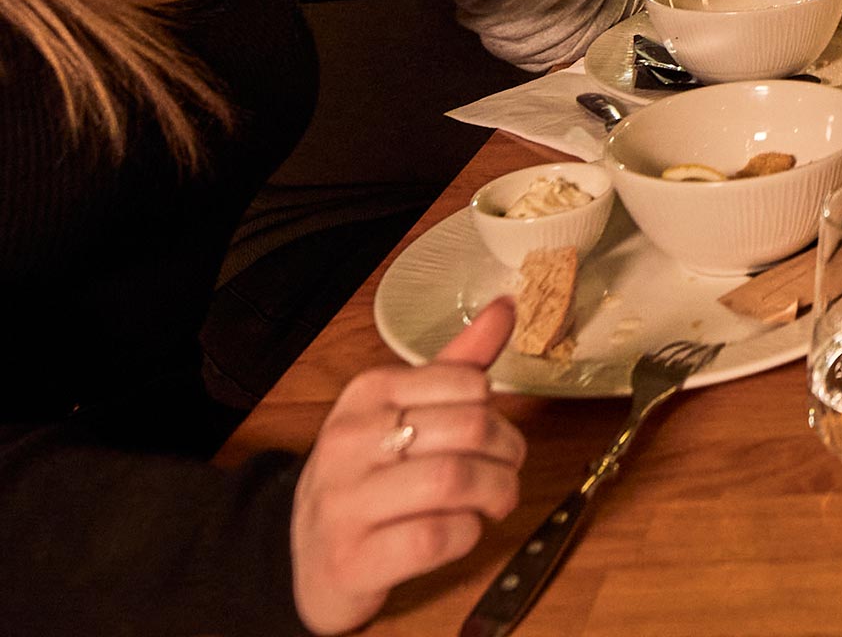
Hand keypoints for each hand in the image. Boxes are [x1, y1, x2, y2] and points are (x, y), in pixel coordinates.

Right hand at [291, 297, 524, 634]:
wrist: (306, 560)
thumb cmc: (368, 477)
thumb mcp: (404, 413)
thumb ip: (457, 365)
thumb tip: (506, 305)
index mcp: (367, 393)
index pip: (466, 383)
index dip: (499, 411)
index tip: (499, 434)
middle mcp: (350, 440)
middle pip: (467, 430)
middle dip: (507, 453)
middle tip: (509, 470)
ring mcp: (344, 503)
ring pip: (453, 481)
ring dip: (495, 492)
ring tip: (497, 501)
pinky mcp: (351, 561)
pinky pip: (432, 538)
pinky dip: (466, 534)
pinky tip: (462, 531)